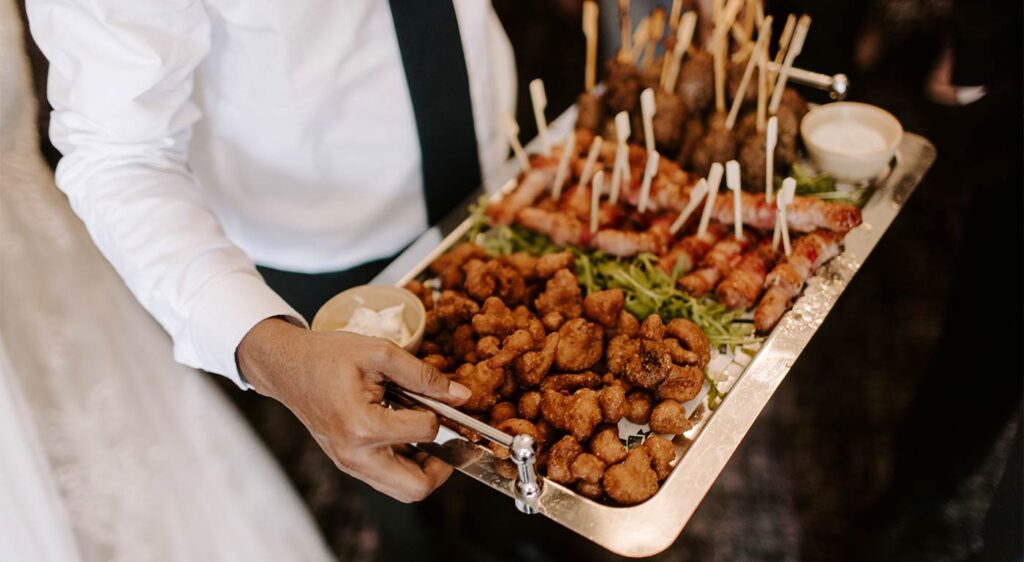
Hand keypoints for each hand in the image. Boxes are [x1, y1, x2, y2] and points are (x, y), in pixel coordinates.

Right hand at [237, 317, 471, 502]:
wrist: (287, 367)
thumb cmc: (328, 356)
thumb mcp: (380, 353)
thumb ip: (424, 376)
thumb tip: (461, 396)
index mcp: (363, 426)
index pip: (425, 432)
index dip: (440, 413)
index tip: (436, 396)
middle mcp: (355, 455)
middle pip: (416, 488)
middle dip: (441, 465)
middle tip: (446, 436)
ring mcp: (350, 464)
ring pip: (403, 491)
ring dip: (424, 467)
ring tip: (424, 432)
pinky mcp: (349, 464)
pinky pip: (388, 479)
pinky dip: (406, 464)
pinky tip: (406, 433)